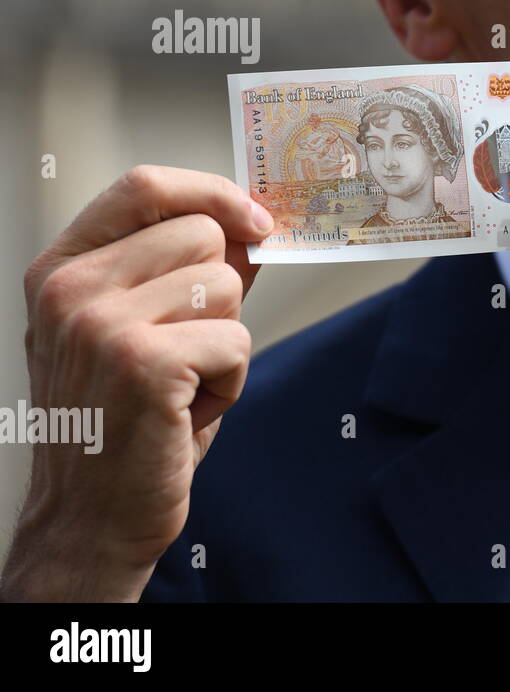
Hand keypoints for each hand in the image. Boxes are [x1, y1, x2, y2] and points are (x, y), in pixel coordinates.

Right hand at [0, 166, 271, 600]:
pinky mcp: (143, 363)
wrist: (92, 516)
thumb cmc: (126, 419)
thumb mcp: (142, 328)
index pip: (143, 186)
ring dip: (226, 340)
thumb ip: (186, 270)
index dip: (212, 192)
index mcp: (62, 268)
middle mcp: (69, 288)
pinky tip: (188, 411)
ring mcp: (100, 323)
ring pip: (225, 285)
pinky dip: (231, 379)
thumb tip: (250, 223)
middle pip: (202, 234)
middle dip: (221, 292)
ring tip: (183, 384)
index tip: (255, 221)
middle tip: (188, 348)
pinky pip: (237, 338)